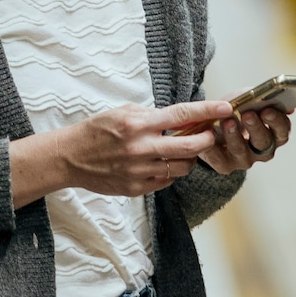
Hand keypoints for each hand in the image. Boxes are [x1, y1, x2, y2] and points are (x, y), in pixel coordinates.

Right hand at [10, 101, 232, 208]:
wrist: (69, 158)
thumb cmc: (96, 131)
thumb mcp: (122, 112)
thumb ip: (152, 115)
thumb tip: (182, 118)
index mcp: (138, 124)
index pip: (181, 116)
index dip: (207, 112)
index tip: (226, 108)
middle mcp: (140, 148)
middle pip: (189, 147)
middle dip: (206, 140)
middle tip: (209, 136)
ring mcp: (139, 171)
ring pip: (181, 168)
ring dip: (188, 159)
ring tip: (181, 151)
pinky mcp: (135, 188)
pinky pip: (166, 181)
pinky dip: (170, 173)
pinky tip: (162, 164)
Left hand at [198, 107, 290, 173]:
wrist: (211, 122)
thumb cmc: (235, 111)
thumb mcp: (248, 99)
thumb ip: (263, 99)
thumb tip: (287, 107)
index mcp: (273, 134)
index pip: (282, 131)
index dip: (276, 121)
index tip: (267, 110)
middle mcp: (262, 151)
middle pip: (264, 142)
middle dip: (256, 127)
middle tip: (248, 114)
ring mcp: (244, 160)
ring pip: (241, 151)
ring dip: (234, 135)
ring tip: (228, 121)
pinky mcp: (225, 166)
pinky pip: (219, 158)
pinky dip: (214, 146)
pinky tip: (211, 133)